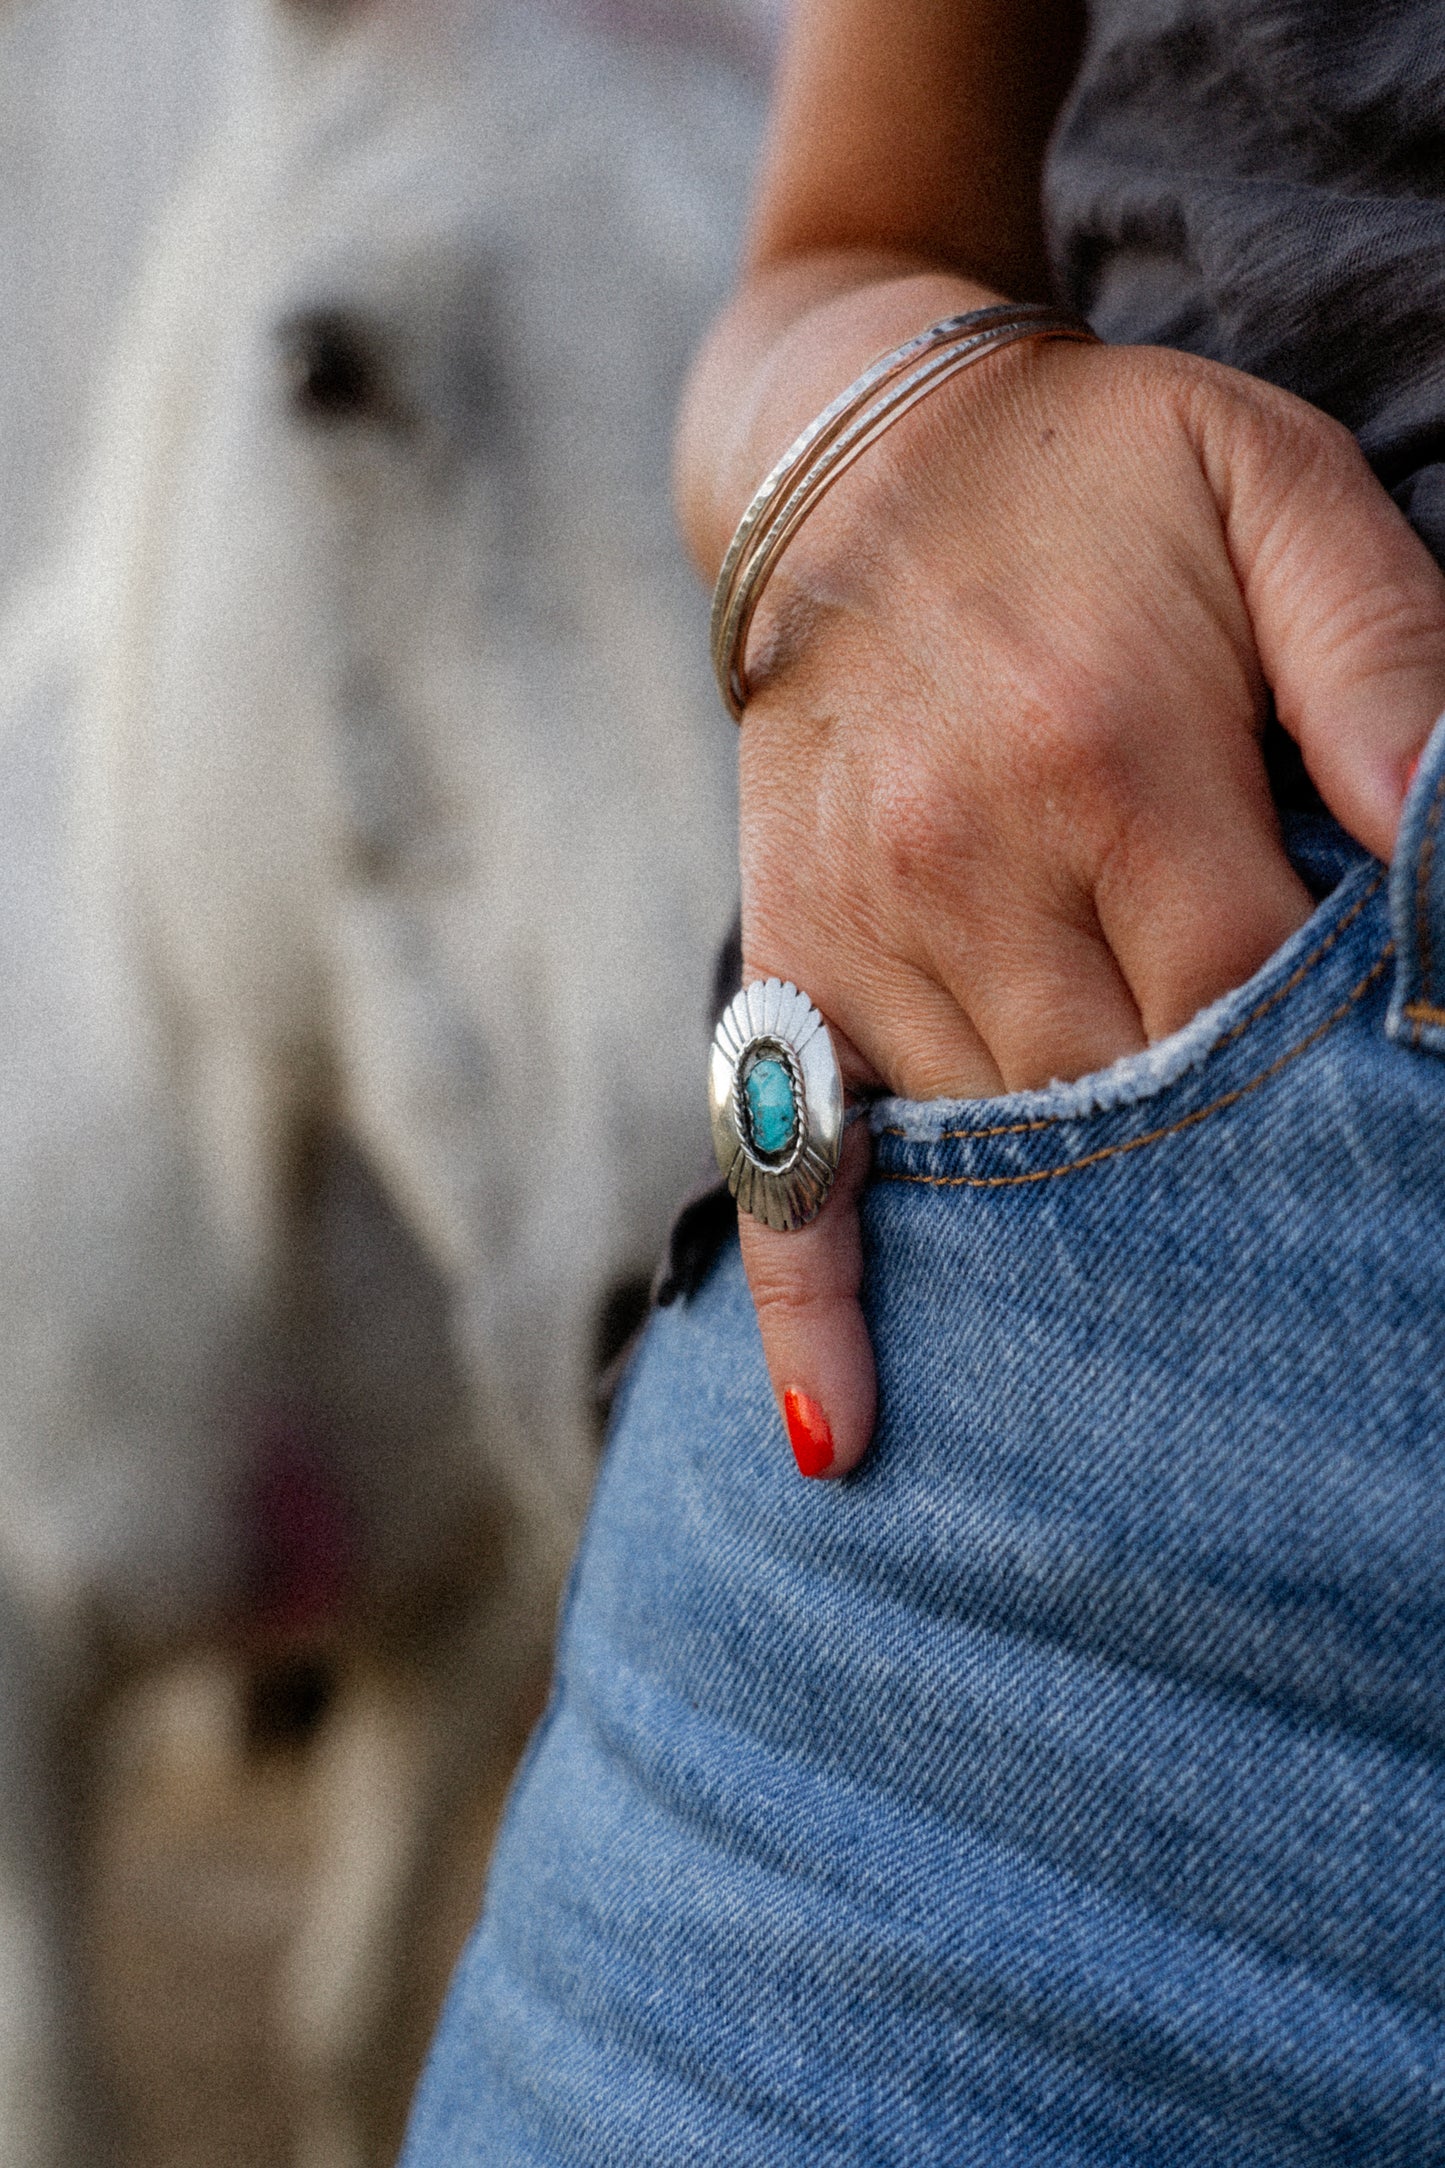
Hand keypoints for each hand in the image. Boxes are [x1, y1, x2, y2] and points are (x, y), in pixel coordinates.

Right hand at [734, 333, 1444, 1475]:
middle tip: (1304, 1246)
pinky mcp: (791, 957)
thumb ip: (1386, 661)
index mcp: (1113, 761)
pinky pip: (800, 1154)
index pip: (1254, 1000)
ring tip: (1172, 1333)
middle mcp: (972, 867)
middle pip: (1128, 1104)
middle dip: (1225, 1175)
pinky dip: (828, 1301)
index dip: (1334, 1077)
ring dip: (1084, 1238)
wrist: (857, 453)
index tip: (1384, 1119)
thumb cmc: (1100, 476)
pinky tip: (854, 1434)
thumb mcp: (1279, 494)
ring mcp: (866, 927)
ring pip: (995, 1151)